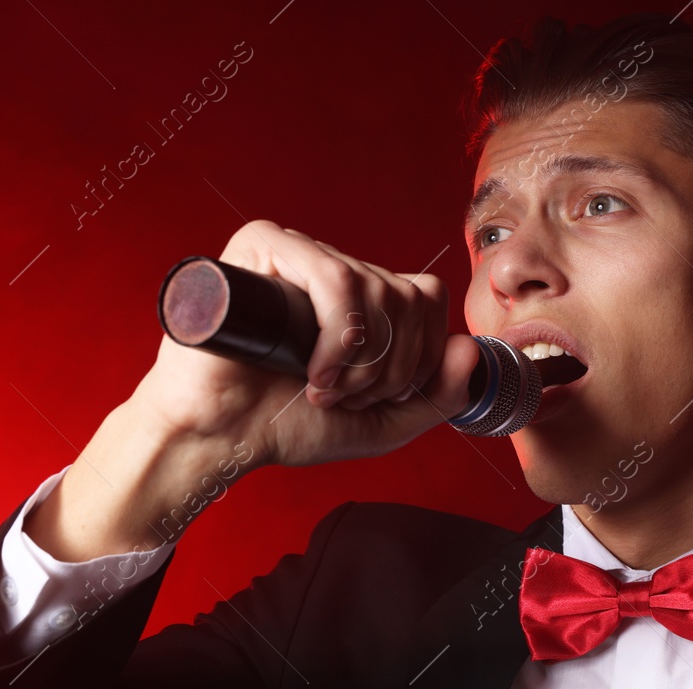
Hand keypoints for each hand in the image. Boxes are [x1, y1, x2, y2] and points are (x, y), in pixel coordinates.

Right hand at [133, 219, 479, 468]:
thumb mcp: (385, 423)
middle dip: (388, 368)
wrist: (222, 438)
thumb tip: (471, 348)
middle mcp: (336, 268)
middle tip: (343, 397)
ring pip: (377, 288)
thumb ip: (438, 395)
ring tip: (321, 388)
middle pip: (409, 295)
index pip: (428, 298)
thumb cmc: (289, 425)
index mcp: (363, 299)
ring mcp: (301, 254)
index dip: (419, 356)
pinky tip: (313, 370)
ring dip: (361, 360)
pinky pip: (336, 277)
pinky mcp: (264, 247)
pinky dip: (339, 335)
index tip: (377, 398)